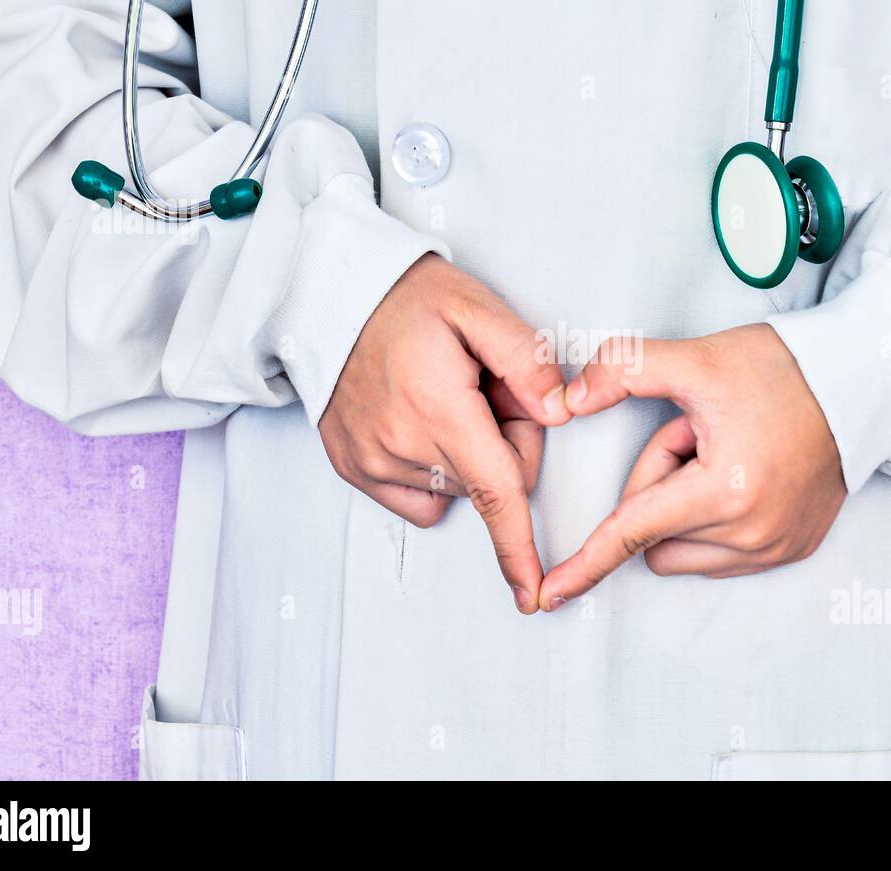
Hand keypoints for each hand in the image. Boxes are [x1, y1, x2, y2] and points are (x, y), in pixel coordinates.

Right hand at [319, 253, 569, 613]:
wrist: (332, 296)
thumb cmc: (409, 300)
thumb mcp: (480, 310)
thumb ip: (527, 361)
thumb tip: (558, 414)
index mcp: (439, 409)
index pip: (495, 491)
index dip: (519, 547)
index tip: (532, 593)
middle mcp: (400, 445)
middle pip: (490, 481)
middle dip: (506, 443)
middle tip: (485, 388)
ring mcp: (371, 462)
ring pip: (457, 488)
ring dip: (467, 454)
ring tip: (444, 395)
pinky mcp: (354, 468)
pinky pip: (420, 496)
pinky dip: (434, 469)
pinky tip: (421, 423)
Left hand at [537, 324, 844, 610]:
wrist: (861, 383)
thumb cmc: (783, 370)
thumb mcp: (697, 359)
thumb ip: (624, 370)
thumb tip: (570, 398)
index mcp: (725, 491)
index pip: (633, 530)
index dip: (586, 562)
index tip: (549, 594)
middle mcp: (752, 534)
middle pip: (654, 533)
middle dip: (658, 486)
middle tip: (697, 434)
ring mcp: (776, 549)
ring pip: (684, 548)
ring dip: (687, 506)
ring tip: (727, 452)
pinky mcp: (793, 551)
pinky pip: (720, 555)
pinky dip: (716, 518)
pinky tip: (747, 471)